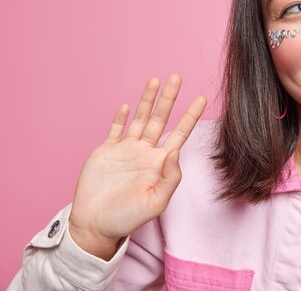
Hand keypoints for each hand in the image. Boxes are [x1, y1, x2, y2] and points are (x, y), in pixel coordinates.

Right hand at [68, 74, 206, 259]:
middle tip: (177, 77)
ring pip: (140, 119)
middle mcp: (146, 152)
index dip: (190, 116)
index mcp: (160, 163)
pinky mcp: (106, 151)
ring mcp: (126, 150)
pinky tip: (128, 105)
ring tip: (155, 80)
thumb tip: (175, 151)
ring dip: (147, 100)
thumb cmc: (128, 218)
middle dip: (169, 99)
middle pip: (160, 119)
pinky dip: (121, 117)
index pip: (180, 134)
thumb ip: (169, 178)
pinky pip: (115, 130)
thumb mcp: (155, 202)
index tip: (202, 98)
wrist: (96, 225)